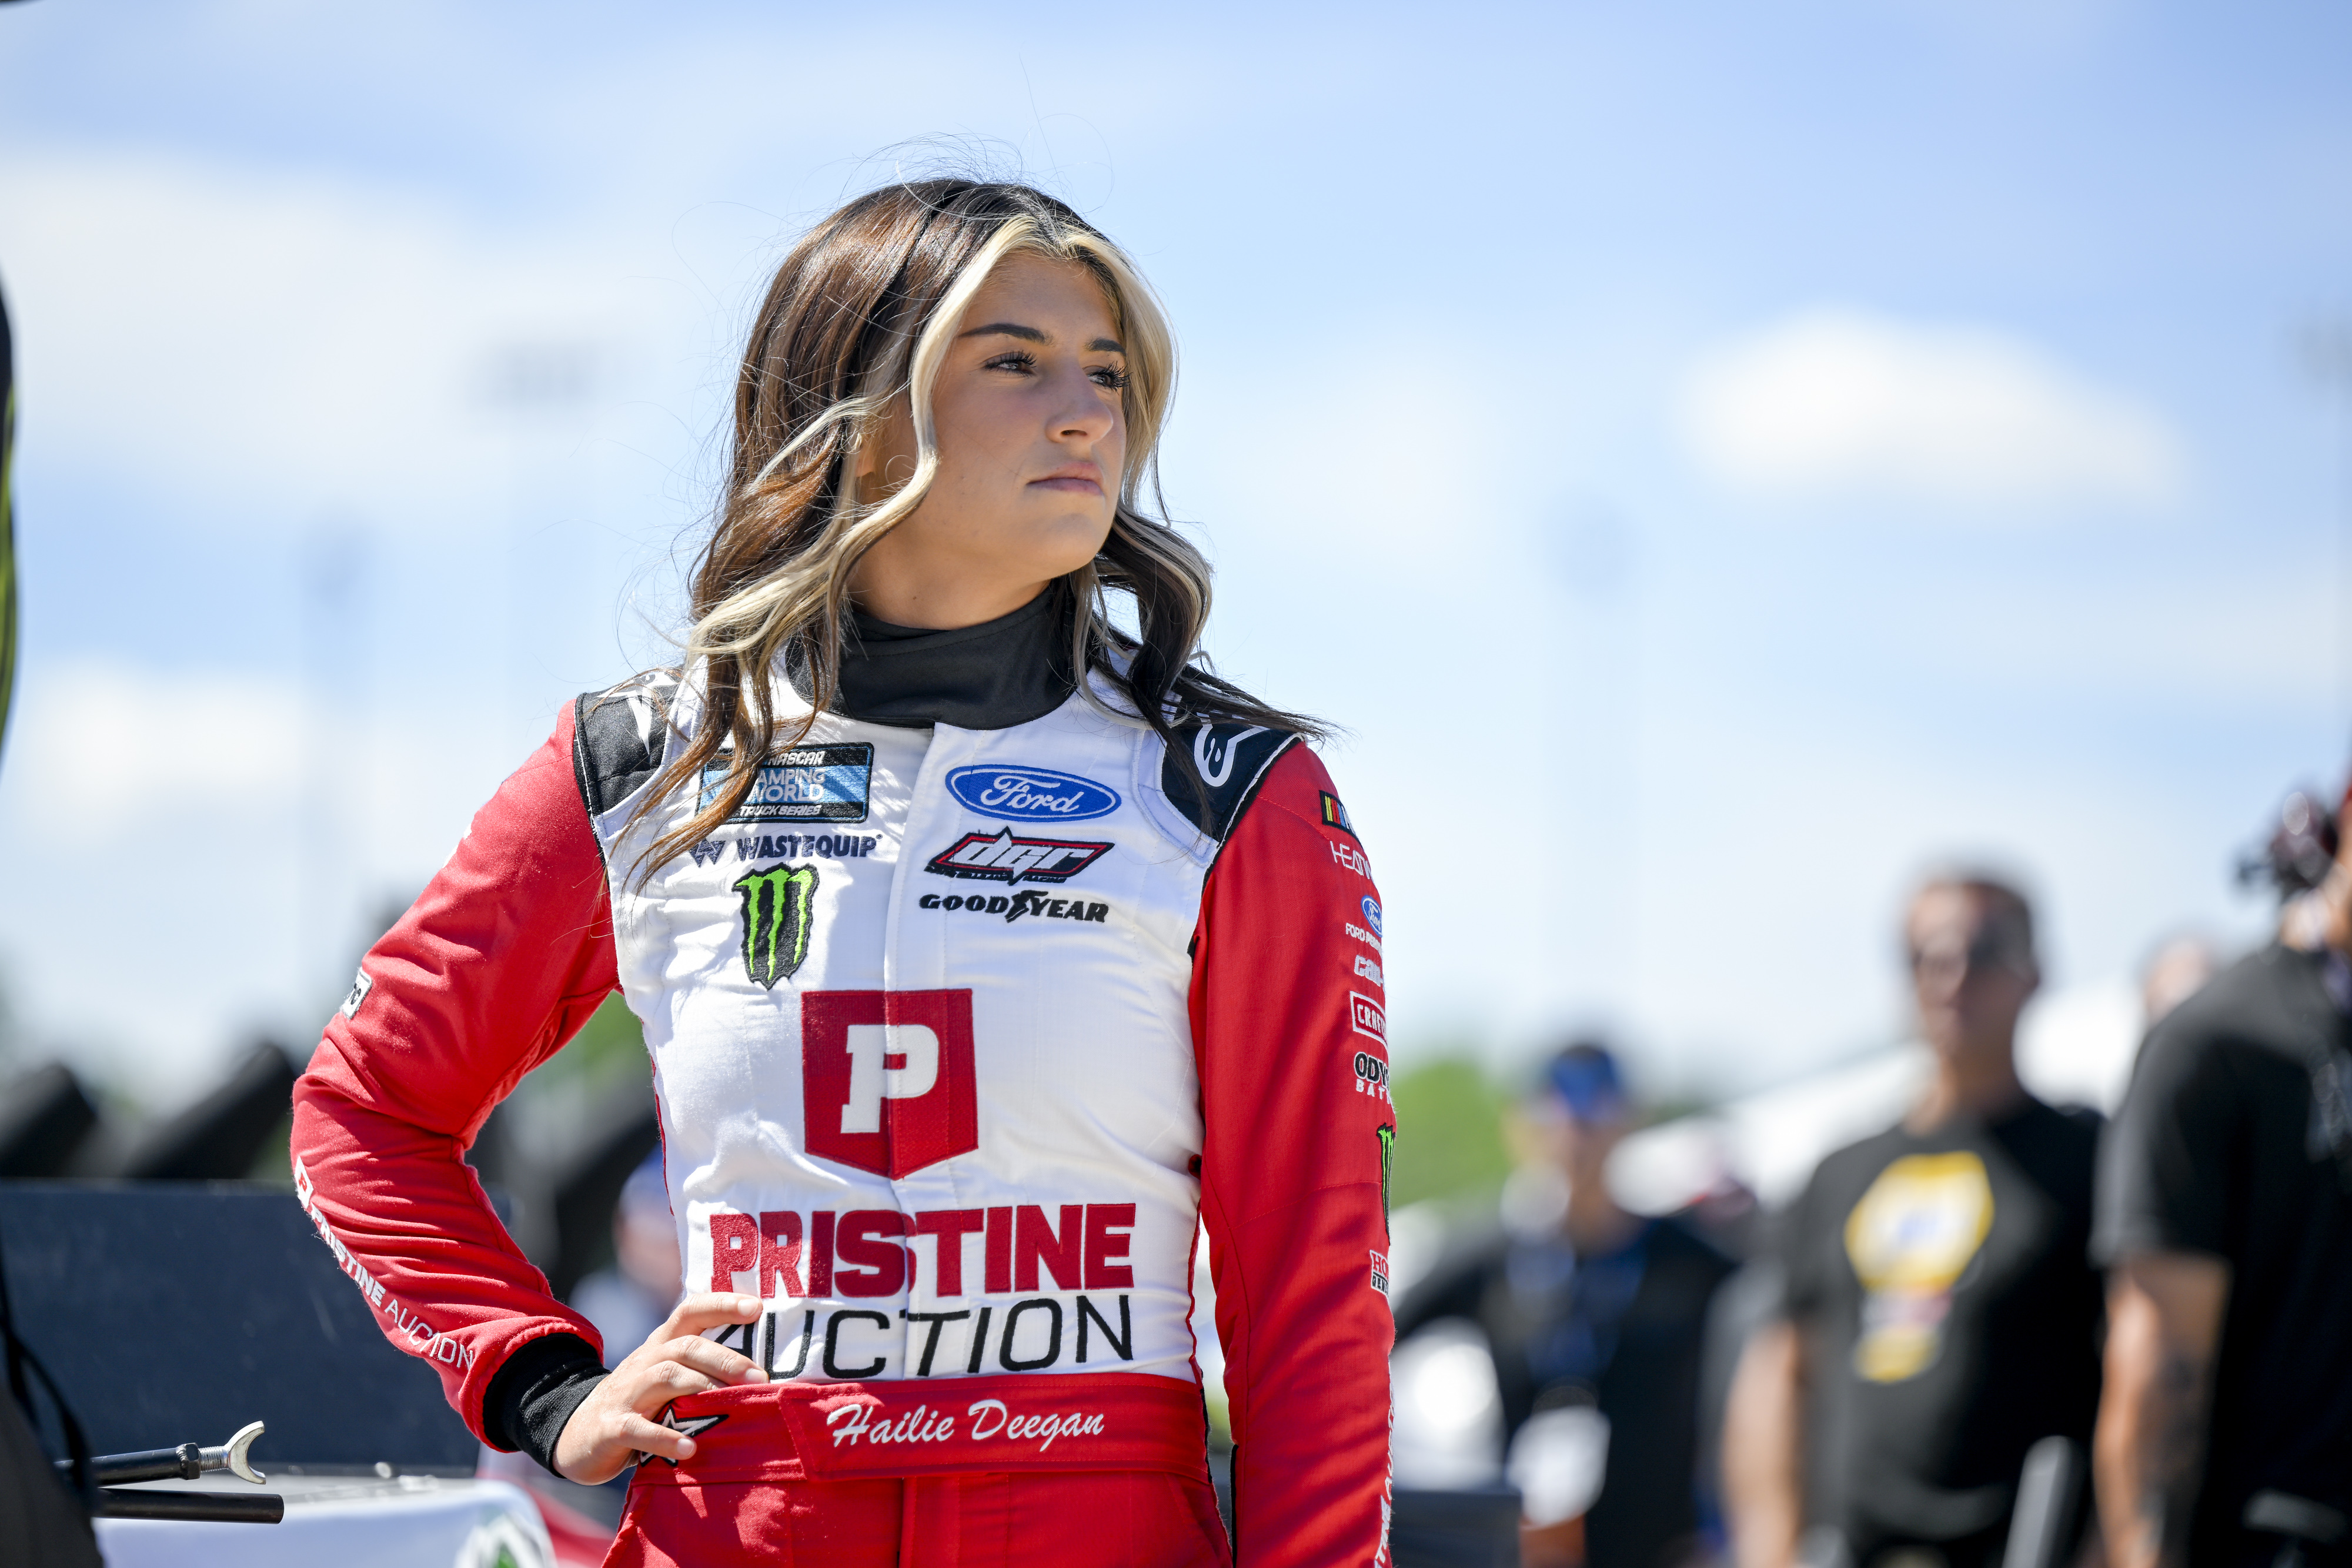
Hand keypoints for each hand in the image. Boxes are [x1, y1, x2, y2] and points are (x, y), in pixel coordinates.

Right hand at [553, 1293, 767, 1483]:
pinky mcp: (610, 1427)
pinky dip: (664, 1437)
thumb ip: (701, 1372)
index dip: (722, 1304)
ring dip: (702, 1388)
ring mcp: (625, 1393)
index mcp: (660, 1346)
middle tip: (761, 1378)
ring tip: (735, 1404)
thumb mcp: (666, 1381)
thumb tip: (763, 1377)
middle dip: (725, 1359)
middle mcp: (644, 1362)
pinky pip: (637, 1428)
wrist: (576, 1434)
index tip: (757, 1307)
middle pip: (685, 1347)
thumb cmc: (639, 1406)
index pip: (689, 1312)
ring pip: (664, 1377)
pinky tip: (690, 1448)